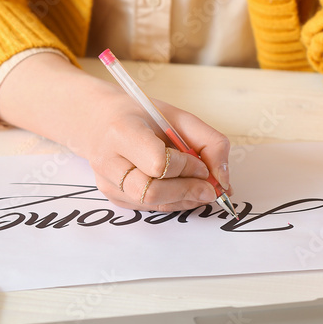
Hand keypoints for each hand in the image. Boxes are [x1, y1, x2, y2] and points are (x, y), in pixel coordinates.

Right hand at [0, 52, 230, 210]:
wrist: (98, 121)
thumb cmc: (141, 116)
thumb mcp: (178, 116)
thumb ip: (210, 142)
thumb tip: (223, 180)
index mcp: (122, 131)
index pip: (158, 163)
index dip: (186, 168)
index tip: (202, 164)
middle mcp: (108, 160)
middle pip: (152, 191)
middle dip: (188, 191)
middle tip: (210, 188)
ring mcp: (107, 182)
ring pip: (152, 204)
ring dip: (184, 200)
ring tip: (200, 189)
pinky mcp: (112, 196)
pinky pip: (148, 207)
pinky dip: (172, 202)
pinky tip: (181, 190)